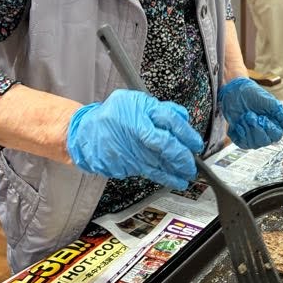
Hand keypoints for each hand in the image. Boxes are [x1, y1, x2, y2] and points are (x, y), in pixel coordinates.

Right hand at [66, 90, 202, 189]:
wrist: (85, 134)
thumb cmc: (113, 115)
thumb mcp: (136, 101)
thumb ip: (161, 108)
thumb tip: (182, 118)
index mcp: (141, 110)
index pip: (170, 120)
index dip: (187, 134)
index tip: (196, 144)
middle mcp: (136, 129)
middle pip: (166, 144)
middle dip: (183, 157)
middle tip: (193, 164)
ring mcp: (130, 149)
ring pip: (158, 162)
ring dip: (175, 171)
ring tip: (187, 176)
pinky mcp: (126, 164)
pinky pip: (148, 171)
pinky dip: (163, 177)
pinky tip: (174, 180)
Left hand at [218, 78, 282, 148]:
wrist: (236, 91)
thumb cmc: (255, 96)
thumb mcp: (273, 104)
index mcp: (274, 126)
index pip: (276, 136)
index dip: (269, 128)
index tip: (263, 116)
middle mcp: (265, 134)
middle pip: (265, 141)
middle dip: (256, 127)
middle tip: (250, 114)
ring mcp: (253, 137)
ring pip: (254, 143)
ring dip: (247, 127)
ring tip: (244, 116)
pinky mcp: (241, 138)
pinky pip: (242, 144)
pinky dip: (239, 132)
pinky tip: (238, 123)